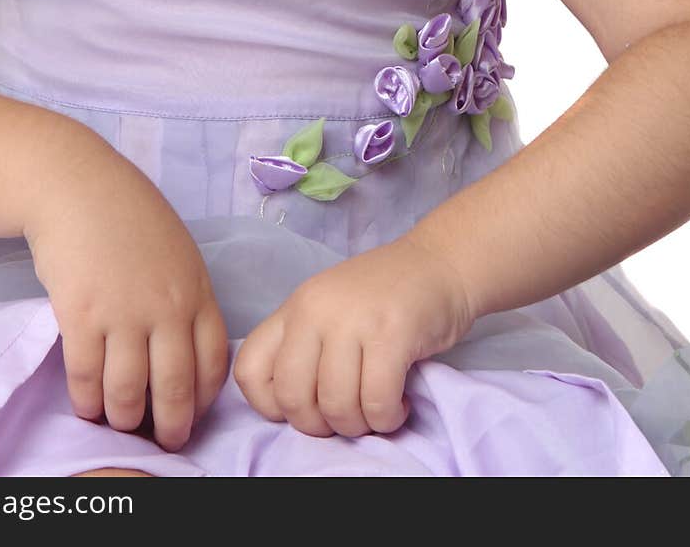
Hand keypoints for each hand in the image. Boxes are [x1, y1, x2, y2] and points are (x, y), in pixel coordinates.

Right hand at [22, 129, 228, 451]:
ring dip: (124, 419)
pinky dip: (86, 402)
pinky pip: (86, 379)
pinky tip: (86, 406)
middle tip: (163, 441)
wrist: (76, 185)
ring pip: (128, 394)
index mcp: (196, 290)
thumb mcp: (176, 249)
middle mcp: (166, 308)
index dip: (204, 400)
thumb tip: (185, 345)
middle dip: (171, 426)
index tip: (193, 414)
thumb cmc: (127, 213)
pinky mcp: (81, 317)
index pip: (213, 364)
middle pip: (176, 389)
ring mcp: (123, 314)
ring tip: (118, 424)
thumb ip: (185, 295)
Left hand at [232, 233, 473, 437]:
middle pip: (293, 398)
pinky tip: (399, 403)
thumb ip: (306, 348)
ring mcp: (352, 319)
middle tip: (348, 414)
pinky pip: (376, 402)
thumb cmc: (385, 297)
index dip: (271, 406)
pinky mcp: (392, 333)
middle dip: (321, 426)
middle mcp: (314, 310)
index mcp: (294, 308)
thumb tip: (293, 410)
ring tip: (378, 408)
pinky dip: (388, 417)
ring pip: (336, 406)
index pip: (248, 370)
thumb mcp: (330, 310)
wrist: (440, 263)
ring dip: (360, 424)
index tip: (307, 405)